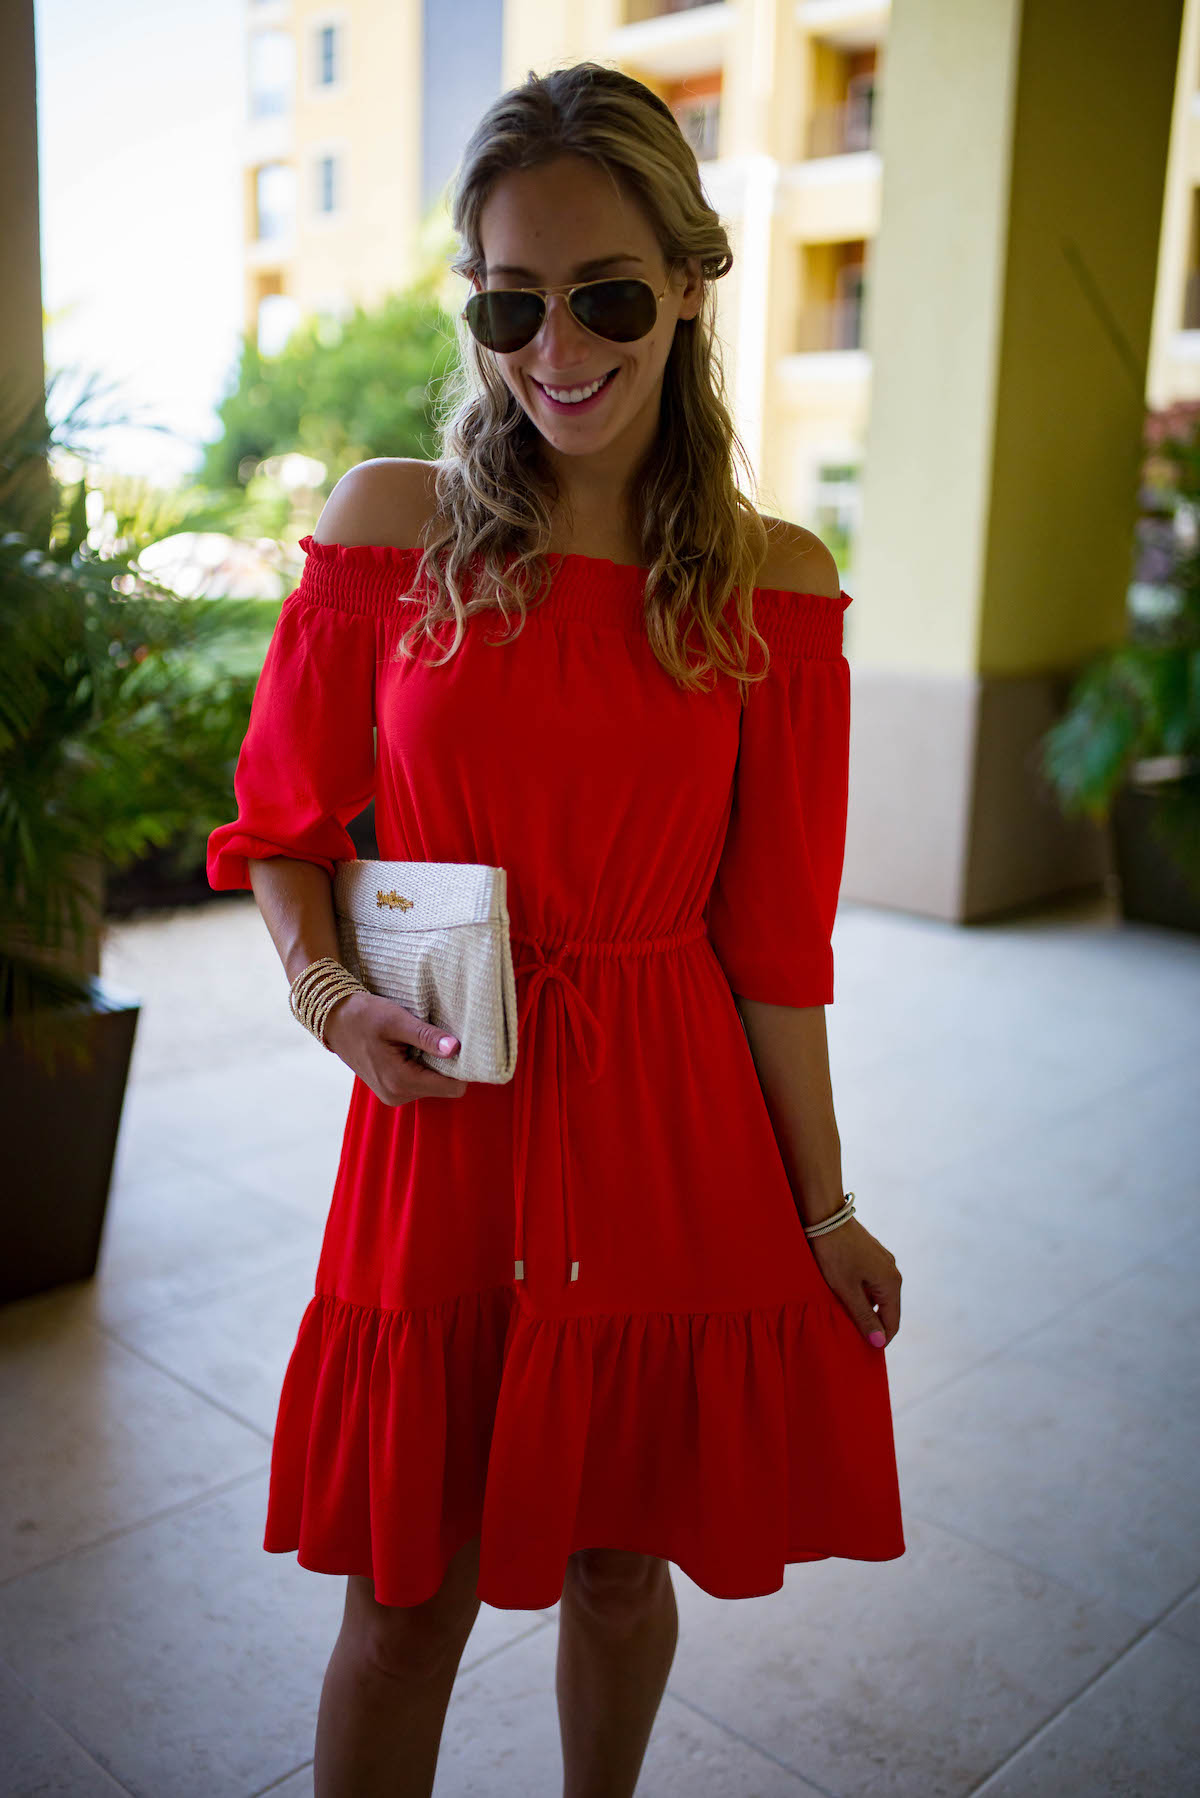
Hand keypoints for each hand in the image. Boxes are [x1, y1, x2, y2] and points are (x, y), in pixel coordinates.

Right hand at [323, 990, 468, 1104]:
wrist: (333, 1019)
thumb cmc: (363, 1015)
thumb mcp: (396, 1020)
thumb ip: (426, 1037)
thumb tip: (455, 1048)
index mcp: (401, 1082)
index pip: (452, 1087)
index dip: (462, 1067)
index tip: (462, 1045)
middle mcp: (398, 1095)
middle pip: (444, 1087)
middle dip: (447, 1065)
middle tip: (439, 1038)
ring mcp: (393, 1095)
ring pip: (433, 1084)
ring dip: (432, 1064)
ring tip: (420, 1040)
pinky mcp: (391, 1089)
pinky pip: (419, 1082)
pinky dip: (421, 1066)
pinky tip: (411, 1047)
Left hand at [804, 1215, 900, 1348]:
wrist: (826, 1216)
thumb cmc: (834, 1255)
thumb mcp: (847, 1291)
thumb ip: (864, 1318)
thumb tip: (880, 1344)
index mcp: (891, 1284)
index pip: (892, 1323)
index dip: (879, 1339)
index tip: (862, 1350)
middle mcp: (893, 1272)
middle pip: (888, 1309)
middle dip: (872, 1324)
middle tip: (851, 1335)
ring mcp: (884, 1261)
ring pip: (879, 1295)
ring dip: (866, 1307)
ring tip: (845, 1315)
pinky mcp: (873, 1254)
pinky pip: (872, 1281)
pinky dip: (862, 1292)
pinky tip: (844, 1293)